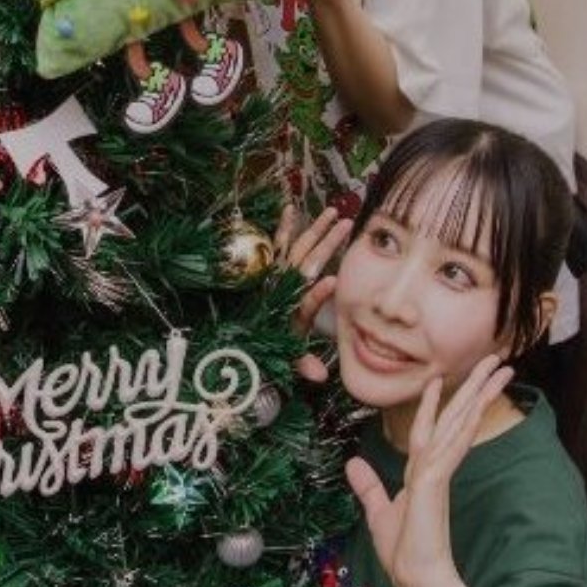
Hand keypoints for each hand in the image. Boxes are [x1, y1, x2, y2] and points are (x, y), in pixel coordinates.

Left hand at [275, 204, 351, 380]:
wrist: (240, 335)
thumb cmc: (270, 342)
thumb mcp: (287, 356)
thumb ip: (302, 364)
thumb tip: (320, 377)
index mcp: (293, 313)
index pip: (307, 303)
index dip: (318, 294)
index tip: (333, 282)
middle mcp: (285, 290)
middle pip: (308, 263)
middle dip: (327, 243)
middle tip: (346, 223)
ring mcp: (276, 277)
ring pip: (298, 249)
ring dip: (316, 229)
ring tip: (332, 212)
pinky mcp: (269, 269)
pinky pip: (276, 245)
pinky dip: (283, 227)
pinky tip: (289, 209)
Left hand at [345, 356, 514, 586]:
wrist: (418, 581)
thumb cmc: (405, 554)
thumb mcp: (378, 512)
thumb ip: (369, 486)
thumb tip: (353, 464)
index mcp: (423, 471)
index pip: (429, 427)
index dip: (434, 402)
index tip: (438, 378)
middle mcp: (435, 467)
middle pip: (456, 417)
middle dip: (474, 387)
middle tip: (496, 360)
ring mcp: (438, 473)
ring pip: (460, 424)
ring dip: (478, 395)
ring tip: (499, 370)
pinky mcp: (435, 483)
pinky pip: (449, 447)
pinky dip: (459, 426)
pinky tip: (471, 406)